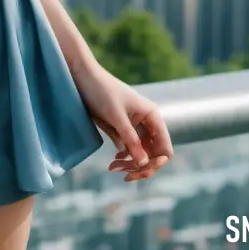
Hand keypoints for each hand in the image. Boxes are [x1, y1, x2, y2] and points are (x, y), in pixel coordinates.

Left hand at [72, 61, 173, 181]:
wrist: (83, 76)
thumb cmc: (102, 91)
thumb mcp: (116, 117)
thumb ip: (131, 140)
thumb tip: (144, 164)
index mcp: (153, 116)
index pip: (165, 149)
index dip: (156, 163)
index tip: (139, 168)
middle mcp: (148, 122)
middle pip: (153, 155)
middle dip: (140, 166)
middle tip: (122, 173)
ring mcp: (135, 126)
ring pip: (141, 154)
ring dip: (131, 164)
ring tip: (112, 167)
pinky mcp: (123, 128)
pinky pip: (130, 149)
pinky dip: (124, 158)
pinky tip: (115, 161)